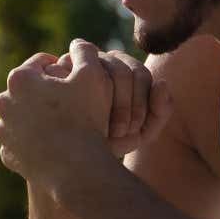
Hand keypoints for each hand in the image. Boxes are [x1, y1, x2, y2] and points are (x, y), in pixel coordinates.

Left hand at [0, 40, 172, 191]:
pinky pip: (21, 142)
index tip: (76, 80)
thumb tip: (77, 43)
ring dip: (38, 116)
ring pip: (23, 115)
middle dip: (47, 92)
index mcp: (20, 79)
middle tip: (71, 103)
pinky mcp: (8, 154)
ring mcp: (4, 131)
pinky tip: (53, 143)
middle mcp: (4, 103)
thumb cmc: (86, 118)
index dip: (62, 68)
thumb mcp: (93, 75)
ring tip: (63, 123)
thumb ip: (85, 51)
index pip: (41, 63)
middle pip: (29, 89)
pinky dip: (33, 141)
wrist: (78, 168)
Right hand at [46, 46, 171, 157]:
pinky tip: (80, 117)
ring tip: (102, 128)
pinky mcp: (58, 70)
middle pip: (121, 70)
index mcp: (126, 71)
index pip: (140, 74)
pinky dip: (80, 96)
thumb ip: (159, 111)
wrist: (76, 157)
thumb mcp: (139, 132)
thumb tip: (161, 83)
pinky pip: (75, 74)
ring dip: (103, 102)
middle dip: (124, 104)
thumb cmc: (109, 141)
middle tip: (120, 132)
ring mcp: (80, 63)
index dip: (141, 102)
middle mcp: (104, 61)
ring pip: (99, 70)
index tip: (135, 130)